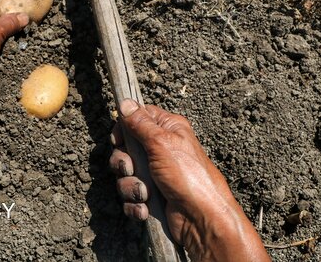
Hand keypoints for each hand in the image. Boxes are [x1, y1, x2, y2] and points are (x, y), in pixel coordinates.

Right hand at [110, 99, 269, 261]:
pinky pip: (130, 197)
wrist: (201, 218)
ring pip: (125, 175)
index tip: (119, 140)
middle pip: (125, 149)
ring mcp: (155, 174)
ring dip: (131, 187)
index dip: (124, 129)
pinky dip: (136, 204)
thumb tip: (125, 102)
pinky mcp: (152, 196)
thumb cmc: (189, 177)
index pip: (137, 119)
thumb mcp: (162, 143)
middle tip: (131, 169)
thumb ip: (140, 123)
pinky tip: (146, 208)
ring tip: (146, 193)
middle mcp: (160, 150)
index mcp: (167, 130)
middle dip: (124, 163)